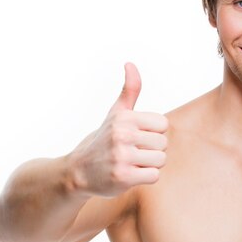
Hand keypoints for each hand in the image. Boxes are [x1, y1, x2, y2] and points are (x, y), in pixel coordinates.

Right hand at [70, 63, 167, 196]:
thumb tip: (130, 63)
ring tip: (130, 163)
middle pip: (163, 143)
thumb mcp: (115, 113)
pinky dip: (145, 177)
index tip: (135, 137)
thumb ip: (129, 90)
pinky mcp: (123, 177)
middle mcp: (122, 135)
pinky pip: (154, 176)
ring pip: (160, 160)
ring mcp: (122, 157)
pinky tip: (128, 174)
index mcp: (124, 118)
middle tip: (131, 153)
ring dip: (148, 165)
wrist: (77, 172)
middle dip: (151, 150)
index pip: (163, 124)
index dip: (152, 133)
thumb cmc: (103, 140)